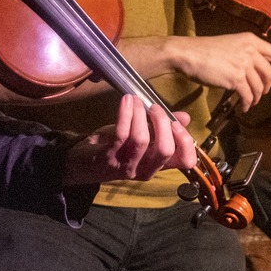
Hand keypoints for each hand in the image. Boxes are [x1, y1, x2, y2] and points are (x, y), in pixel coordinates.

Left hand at [64, 95, 192, 184]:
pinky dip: (125, 114)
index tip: (177, 123)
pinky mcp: (108, 157)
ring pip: (141, 140)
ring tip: (136, 100)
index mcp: (158, 165)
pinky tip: (126, 101)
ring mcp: (126, 165)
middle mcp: (145, 169)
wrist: (83, 164)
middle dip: (162, 123)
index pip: (184, 161)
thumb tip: (185, 118)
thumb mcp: (144, 138)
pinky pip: (121, 133)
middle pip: (165, 150)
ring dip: (140, 115)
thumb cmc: (117, 149)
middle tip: (154, 108)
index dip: (187, 142)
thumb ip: (164, 129)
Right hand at [164, 34, 270, 108]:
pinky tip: (244, 107)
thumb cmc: (205, 50)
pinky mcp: (235, 78)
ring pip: (259, 87)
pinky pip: (248, 95)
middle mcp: (250, 51)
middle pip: (270, 73)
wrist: (188, 54)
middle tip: (262, 92)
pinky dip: (248, 104)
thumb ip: (246, 53)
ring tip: (251, 101)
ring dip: (256, 97)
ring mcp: (243, 65)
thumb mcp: (231, 44)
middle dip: (267, 86)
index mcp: (251, 40)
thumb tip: (256, 69)